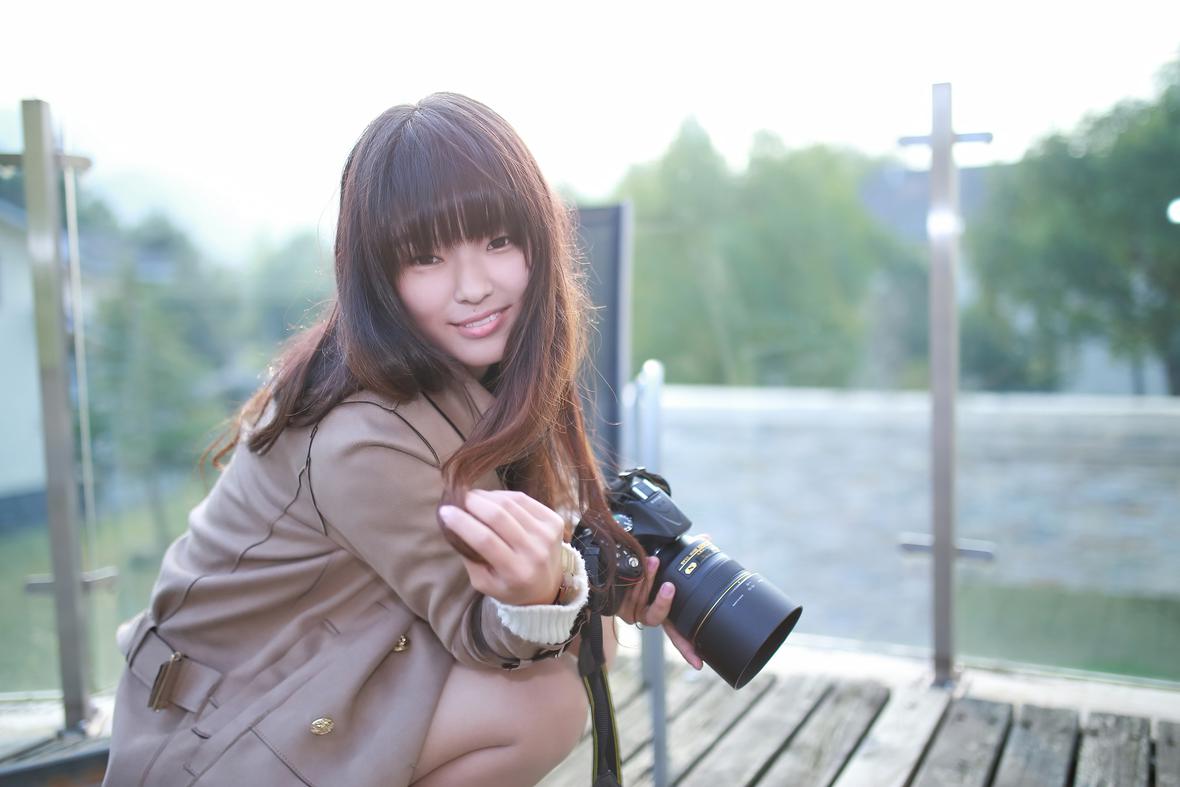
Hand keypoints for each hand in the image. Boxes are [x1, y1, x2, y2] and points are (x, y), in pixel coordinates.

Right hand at [437, 489, 565, 606]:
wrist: (547, 587)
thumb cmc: (509, 586)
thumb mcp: (484, 582)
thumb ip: (469, 557)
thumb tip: (454, 523)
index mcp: (516, 572)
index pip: (485, 540)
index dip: (462, 522)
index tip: (444, 511)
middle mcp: (535, 552)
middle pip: (499, 517)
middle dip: (473, 502)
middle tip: (458, 497)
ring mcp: (547, 535)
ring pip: (511, 503)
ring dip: (487, 496)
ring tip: (473, 497)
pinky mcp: (555, 521)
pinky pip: (524, 499)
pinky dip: (504, 495)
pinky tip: (492, 499)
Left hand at [618, 555, 703, 670]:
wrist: (614, 561)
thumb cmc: (644, 565)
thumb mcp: (666, 561)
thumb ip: (685, 554)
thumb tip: (707, 538)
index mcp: (665, 610)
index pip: (679, 634)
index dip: (688, 649)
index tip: (699, 663)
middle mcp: (649, 614)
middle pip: (659, 619)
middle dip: (664, 602)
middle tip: (670, 586)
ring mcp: (633, 611)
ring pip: (642, 600)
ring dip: (649, 580)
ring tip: (653, 561)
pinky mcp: (618, 604)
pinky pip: (628, 594)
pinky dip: (635, 579)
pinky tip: (638, 566)